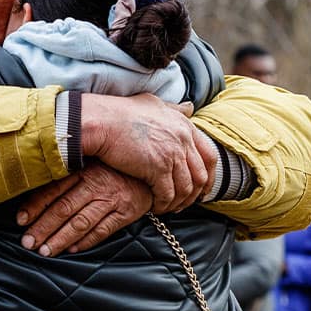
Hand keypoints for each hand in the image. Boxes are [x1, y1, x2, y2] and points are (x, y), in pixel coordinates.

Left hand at [17, 162, 152, 255]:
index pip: (54, 189)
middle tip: (28, 243)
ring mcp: (112, 200)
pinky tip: (72, 250)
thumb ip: (68, 174)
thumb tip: (36, 186)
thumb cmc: (114, 168)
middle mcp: (96, 184)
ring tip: (45, 251)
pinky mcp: (126, 213)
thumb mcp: (91, 163)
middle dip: (43, 228)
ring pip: (81, 223)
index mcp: (84, 169)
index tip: (20, 220)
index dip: (35, 206)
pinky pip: (103, 230)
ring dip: (61, 239)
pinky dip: (86, 241)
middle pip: (63, 209)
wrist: (151, 172)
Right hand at [80, 93, 217, 212]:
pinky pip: (168, 194)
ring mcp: (172, 154)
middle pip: (201, 175)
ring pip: (186, 188)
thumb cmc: (120, 112)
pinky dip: (163, 204)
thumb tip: (189, 108)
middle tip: (183, 204)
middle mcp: (183, 139)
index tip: (201, 189)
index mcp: (184, 125)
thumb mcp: (153, 103)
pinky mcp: (158, 168)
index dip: (208, 177)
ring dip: (178, 202)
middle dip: (194, 194)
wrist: (101, 121)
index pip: (209, 156)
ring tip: (167, 207)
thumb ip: (174, 109)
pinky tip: (155, 207)